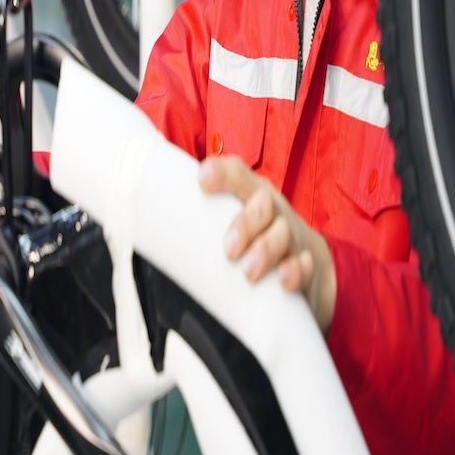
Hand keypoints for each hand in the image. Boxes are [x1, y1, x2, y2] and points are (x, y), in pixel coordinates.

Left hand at [198, 156, 336, 334]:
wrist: (308, 259)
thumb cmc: (258, 236)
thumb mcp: (233, 221)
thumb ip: (203, 219)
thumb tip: (145, 230)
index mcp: (250, 195)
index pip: (238, 174)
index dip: (222, 174)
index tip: (202, 180)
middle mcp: (272, 210)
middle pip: (263, 204)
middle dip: (246, 224)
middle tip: (229, 249)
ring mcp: (291, 236)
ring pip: (283, 235)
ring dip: (266, 251)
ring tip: (249, 273)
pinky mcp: (306, 264)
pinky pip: (305, 264)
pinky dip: (296, 271)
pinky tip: (285, 281)